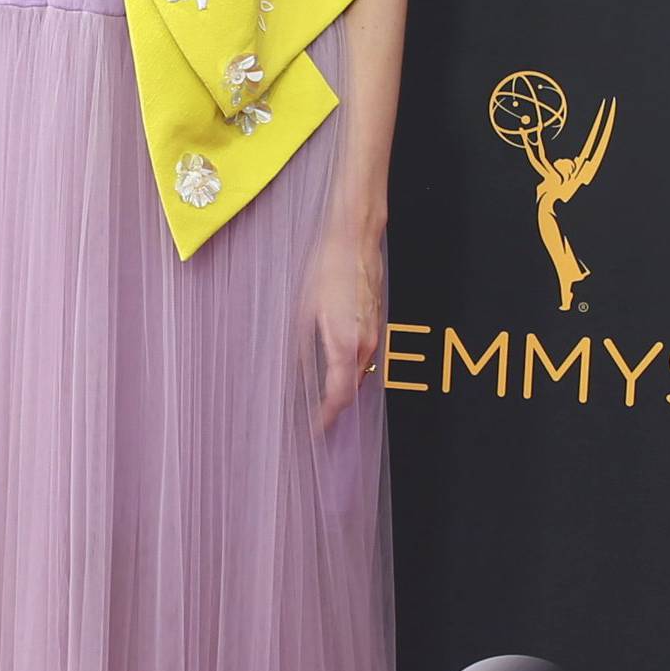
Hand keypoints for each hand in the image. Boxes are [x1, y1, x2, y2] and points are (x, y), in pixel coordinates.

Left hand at [303, 220, 384, 433]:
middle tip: (313, 421)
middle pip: (352, 390)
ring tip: (320, 400)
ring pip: (359, 374)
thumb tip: (293, 375)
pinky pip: (364, 357)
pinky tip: (333, 368)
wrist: (354, 240)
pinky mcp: (376, 323)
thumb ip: (301, 349)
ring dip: (342, 389)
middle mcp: (366, 343)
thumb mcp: (302, 312)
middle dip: (334, 408)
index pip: (340, 396)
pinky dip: (349, 371)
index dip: (327, 418)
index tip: (314, 430)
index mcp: (345, 344)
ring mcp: (374, 333)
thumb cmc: (327, 269)